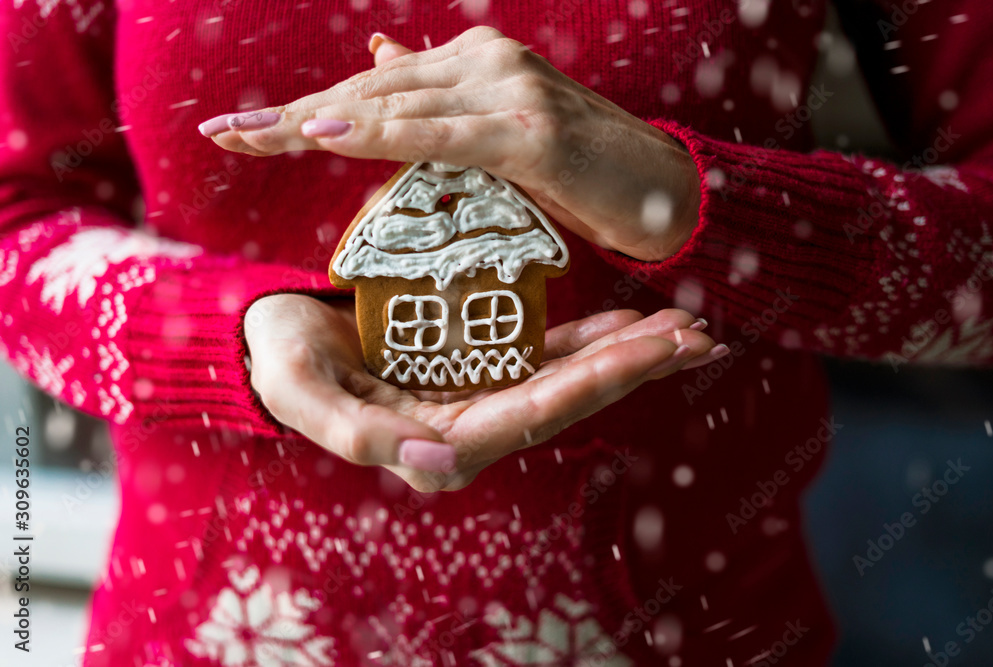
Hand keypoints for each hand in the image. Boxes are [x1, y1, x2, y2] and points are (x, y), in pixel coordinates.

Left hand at [200, 27, 700, 261]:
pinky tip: (327, 135)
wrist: (665, 188)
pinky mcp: (529, 131)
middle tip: (225, 132)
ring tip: (251, 137)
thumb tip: (376, 67)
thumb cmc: (582, 170)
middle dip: (293, 116)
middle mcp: (485, 63)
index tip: (245, 128)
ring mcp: (508, 91)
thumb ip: (436, 105)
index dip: (308, 109)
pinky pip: (439, 135)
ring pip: (394, 109)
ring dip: (316, 124)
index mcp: (474, 64)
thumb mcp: (498, 135)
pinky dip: (382, 136)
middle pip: (371, 94)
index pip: (375, 89)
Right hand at [244, 294, 724, 491]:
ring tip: (686, 329)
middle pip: (569, 397)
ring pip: (567, 377)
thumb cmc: (282, 362)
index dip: (600, 382)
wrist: (274, 334)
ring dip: (627, 354)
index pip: (535, 413)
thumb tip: (440, 463)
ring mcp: (478, 394)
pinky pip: (543, 353)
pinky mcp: (477, 365)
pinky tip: (632, 325)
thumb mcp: (307, 392)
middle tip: (700, 338)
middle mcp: (470, 425)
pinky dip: (590, 339)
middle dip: (635, 368)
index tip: (656, 351)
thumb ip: (362, 436)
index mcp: (438, 443)